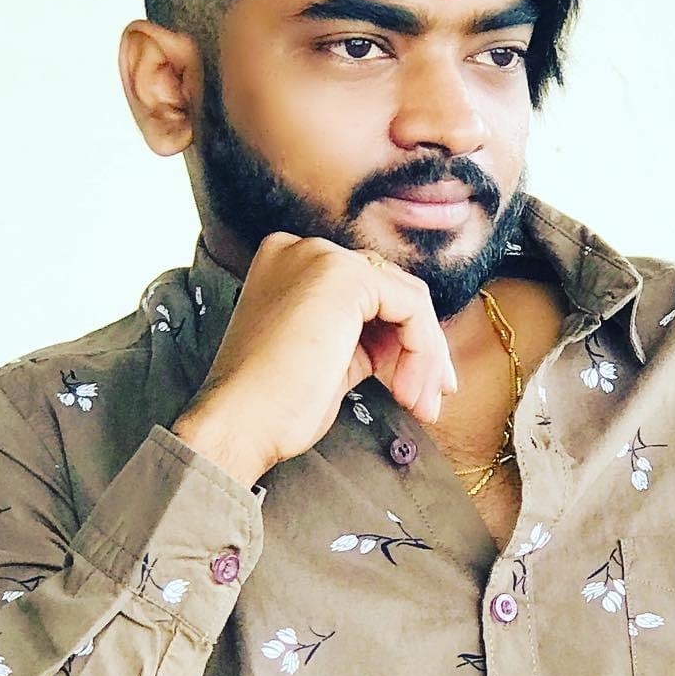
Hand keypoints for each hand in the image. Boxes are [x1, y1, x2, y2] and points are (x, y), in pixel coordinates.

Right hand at [172, 233, 457, 486]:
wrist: (240, 424)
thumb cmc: (274, 406)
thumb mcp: (328, 359)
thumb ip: (363, 336)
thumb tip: (410, 343)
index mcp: (290, 266)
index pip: (368, 294)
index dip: (402, 339)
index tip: (419, 385)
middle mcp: (302, 250)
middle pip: (391, 293)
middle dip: (422, 348)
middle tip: (434, 397)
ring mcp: (321, 258)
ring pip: (407, 300)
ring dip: (425, 357)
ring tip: (421, 405)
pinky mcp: (344, 275)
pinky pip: (410, 308)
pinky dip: (422, 352)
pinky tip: (408, 392)